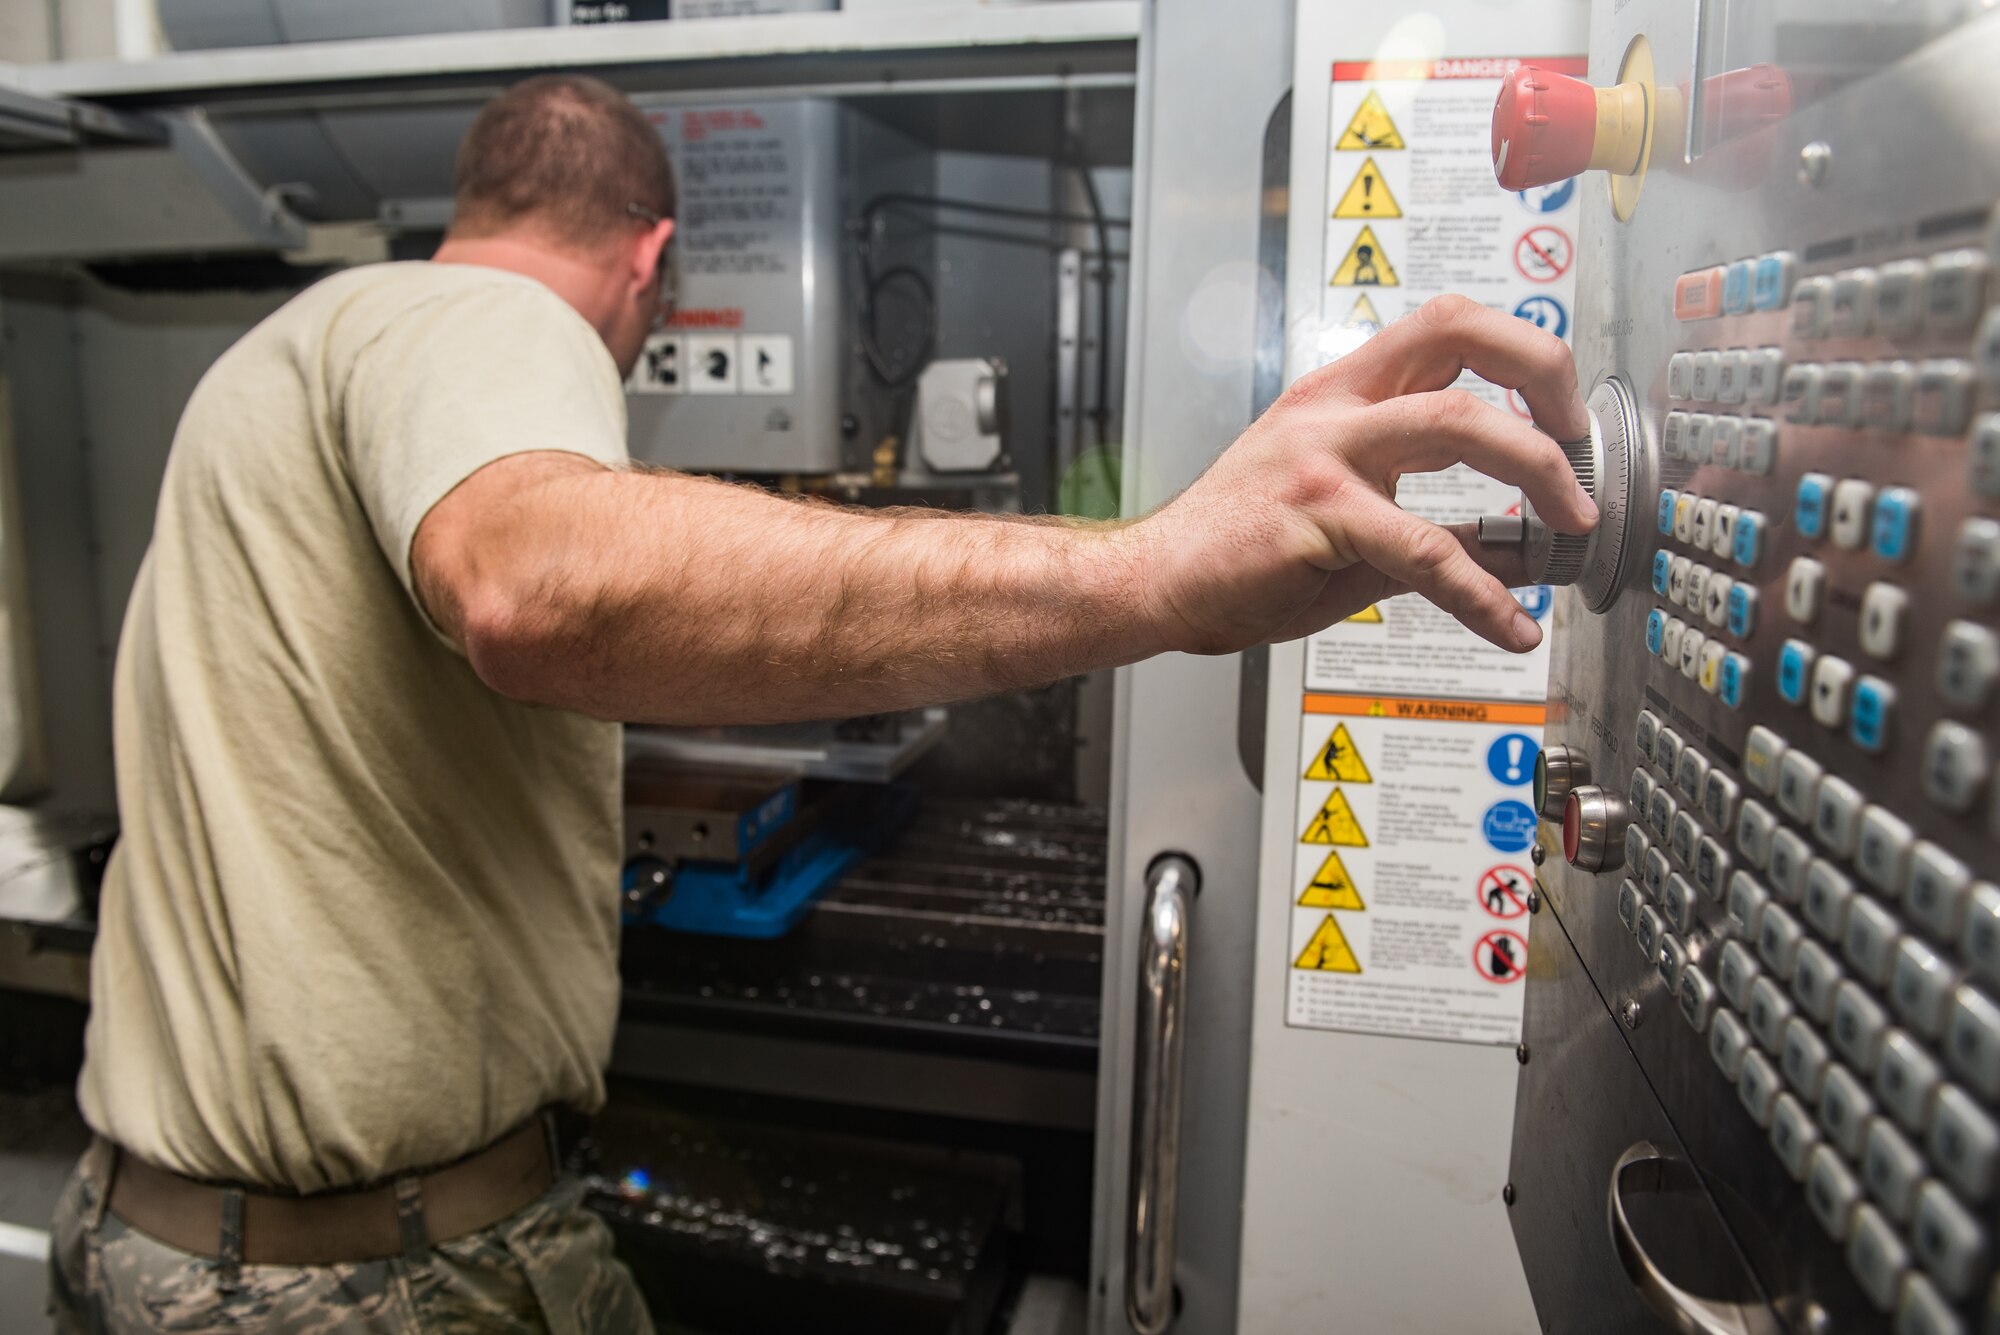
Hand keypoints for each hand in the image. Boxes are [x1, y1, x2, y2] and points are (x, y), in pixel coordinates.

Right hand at [1128, 294, 1598, 654]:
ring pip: (1457, 424)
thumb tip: (1517, 554)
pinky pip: (1423, 548)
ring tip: (1574, 522)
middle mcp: (1337, 406)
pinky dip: (1481, 592)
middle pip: (1461, 333)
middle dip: (1545, 375)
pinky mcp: (1319, 515)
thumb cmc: (1240, 551)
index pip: (1450, 327)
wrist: (1159, 583)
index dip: (1523, 354)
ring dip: (1538, 468)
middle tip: (1581, 443)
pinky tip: (1507, 625)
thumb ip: (1433, 529)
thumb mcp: (1351, 525)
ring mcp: (1326, 453)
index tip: (1563, 413)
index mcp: (1343, 393)